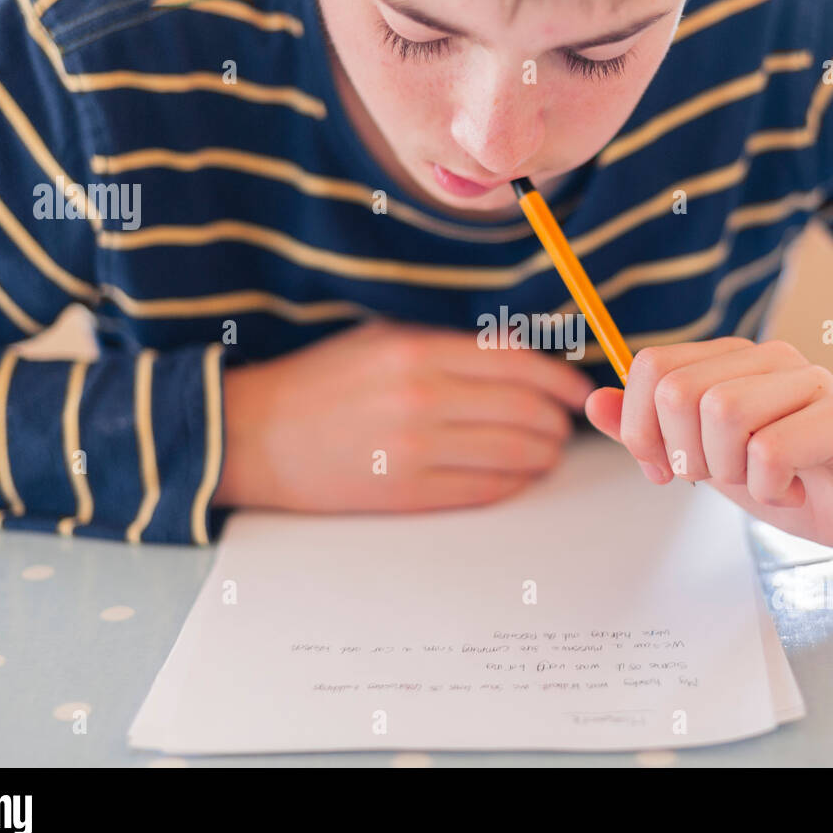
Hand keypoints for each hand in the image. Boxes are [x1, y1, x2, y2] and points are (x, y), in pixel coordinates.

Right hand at [214, 319, 594, 512]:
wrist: (254, 435)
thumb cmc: (322, 383)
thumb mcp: (384, 338)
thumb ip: (452, 344)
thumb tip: (526, 359)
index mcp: (418, 349)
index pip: (519, 363)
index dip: (561, 379)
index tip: (579, 390)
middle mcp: (422, 397)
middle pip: (527, 411)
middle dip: (558, 422)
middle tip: (564, 426)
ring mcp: (415, 450)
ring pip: (515, 454)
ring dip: (544, 455)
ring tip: (546, 452)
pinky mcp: (406, 493)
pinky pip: (486, 490)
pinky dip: (515, 483)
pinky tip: (518, 475)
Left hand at [584, 337, 832, 560]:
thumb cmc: (798, 482)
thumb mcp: (710, 463)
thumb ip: (653, 435)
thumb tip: (595, 403)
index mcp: (733, 360)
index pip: (653, 366)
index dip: (641, 428)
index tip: (662, 471)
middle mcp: (770, 358)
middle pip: (679, 390)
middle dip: (682, 454)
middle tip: (718, 480)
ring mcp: (811, 380)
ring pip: (722, 412)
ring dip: (729, 471)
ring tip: (762, 485)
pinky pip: (770, 448)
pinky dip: (768, 489)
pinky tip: (791, 494)